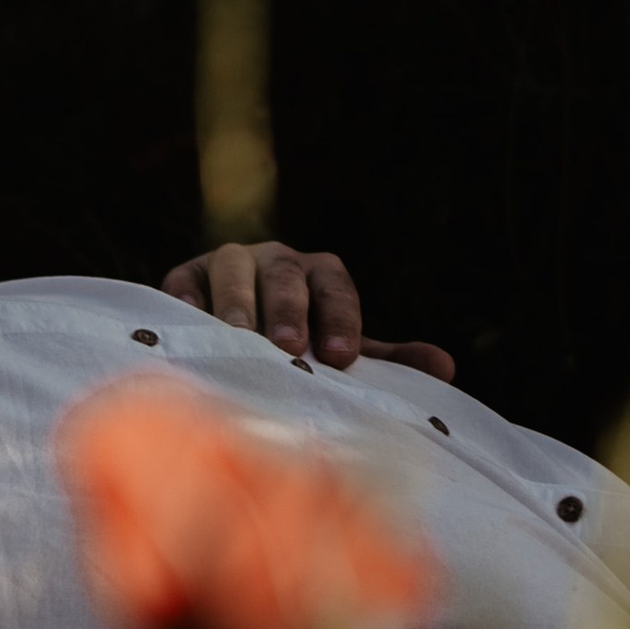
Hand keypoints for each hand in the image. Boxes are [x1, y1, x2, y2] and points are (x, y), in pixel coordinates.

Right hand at [159, 241, 455, 380]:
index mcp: (318, 274)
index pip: (335, 285)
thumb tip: (446, 367)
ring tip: (239, 337)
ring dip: (237, 302)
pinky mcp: (184, 277)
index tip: (343, 358)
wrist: (230, 340)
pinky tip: (189, 325)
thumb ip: (389, 361)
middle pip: (285, 274)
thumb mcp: (339, 352)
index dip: (341, 318)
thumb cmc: (298, 348)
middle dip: (289, 309)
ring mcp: (227, 264)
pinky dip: (186, 302)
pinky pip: (183, 282)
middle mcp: (275, 260)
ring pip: (234, 269)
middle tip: (290, 349)